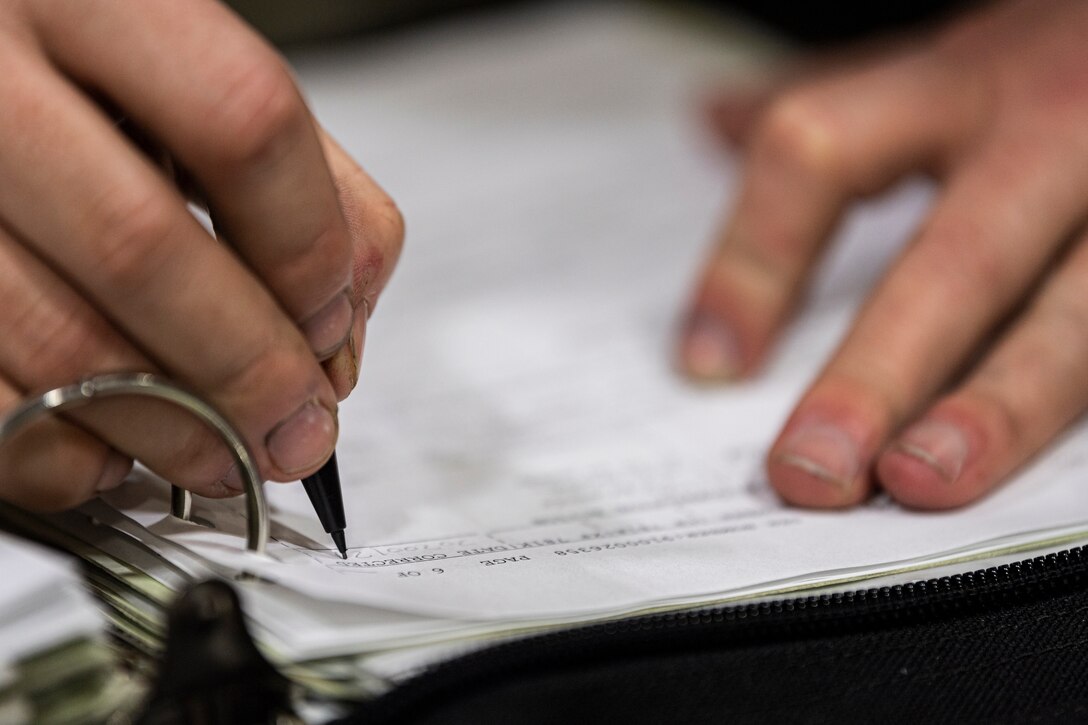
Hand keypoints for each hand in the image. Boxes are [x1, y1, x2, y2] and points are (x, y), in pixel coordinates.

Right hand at [0, 0, 402, 508]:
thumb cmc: (101, 86)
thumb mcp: (215, 88)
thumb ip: (314, 191)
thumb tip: (340, 339)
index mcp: (95, 2)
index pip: (243, 123)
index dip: (308, 247)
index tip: (332, 324)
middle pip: (142, 246)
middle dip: (247, 368)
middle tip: (295, 429)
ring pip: (54, 340)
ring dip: (170, 429)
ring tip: (226, 451)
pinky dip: (69, 454)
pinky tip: (116, 440)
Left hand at [679, 0, 1087, 508]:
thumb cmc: (1046, 60)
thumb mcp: (940, 62)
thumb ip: (835, 102)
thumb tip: (711, 116)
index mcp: (954, 85)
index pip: (817, 157)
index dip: (753, 262)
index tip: (706, 363)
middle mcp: (1049, 137)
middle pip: (954, 264)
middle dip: (877, 376)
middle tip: (810, 472)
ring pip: (1071, 323)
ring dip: (993, 412)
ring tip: (919, 483)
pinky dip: (1063, 414)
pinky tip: (1013, 470)